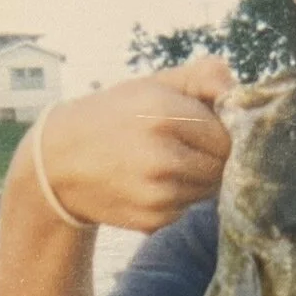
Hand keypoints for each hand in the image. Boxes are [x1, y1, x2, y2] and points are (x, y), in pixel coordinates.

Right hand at [32, 56, 234, 231]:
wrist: (58, 164)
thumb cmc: (115, 116)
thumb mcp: (154, 84)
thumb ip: (204, 76)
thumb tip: (237, 92)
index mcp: (163, 113)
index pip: (228, 134)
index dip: (220, 131)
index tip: (202, 127)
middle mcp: (161, 156)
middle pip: (222, 165)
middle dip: (211, 155)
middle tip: (183, 146)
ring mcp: (157, 193)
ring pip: (208, 189)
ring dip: (196, 178)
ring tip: (164, 163)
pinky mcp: (152, 219)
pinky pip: (186, 208)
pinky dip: (177, 197)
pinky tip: (149, 183)